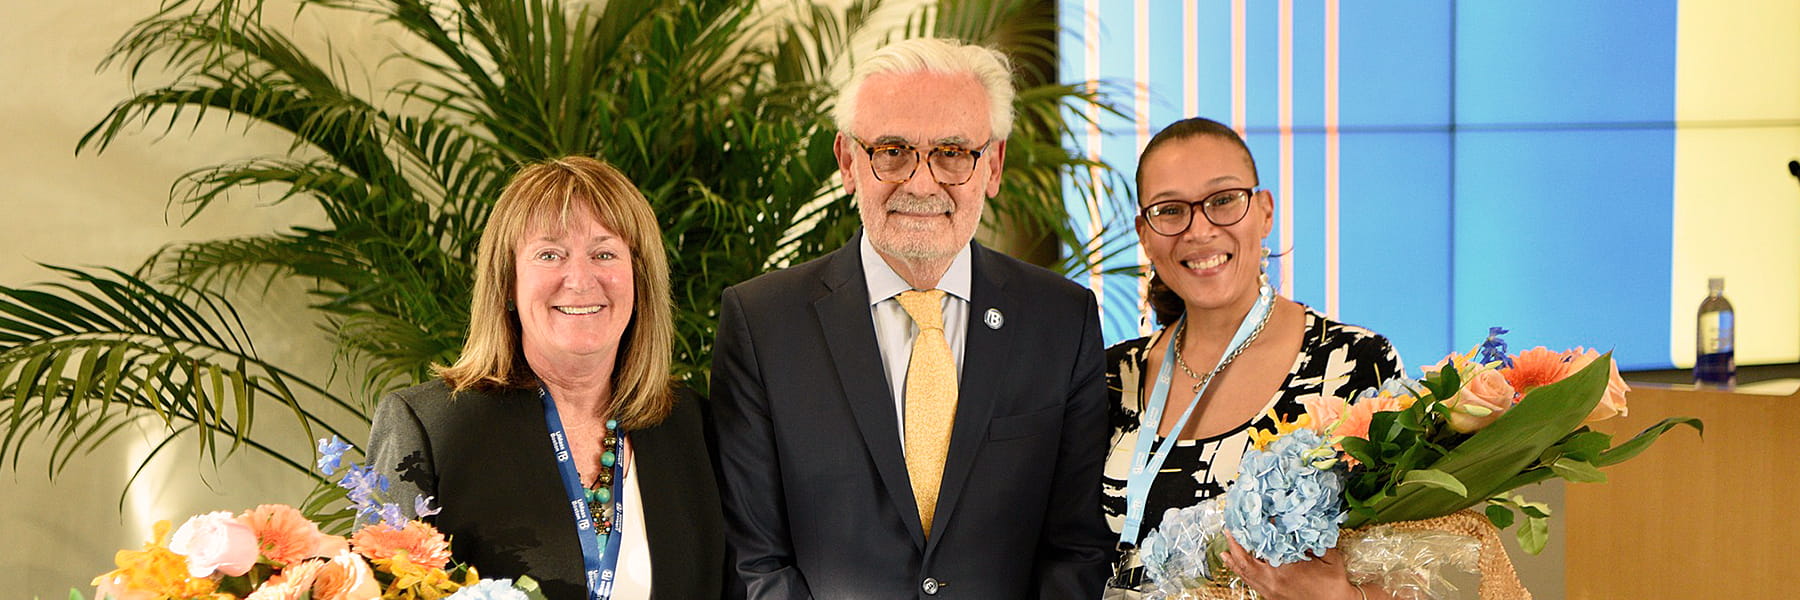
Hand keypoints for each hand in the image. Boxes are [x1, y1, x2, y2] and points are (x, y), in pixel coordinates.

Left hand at [1222, 532, 1362, 599]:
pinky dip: (1243, 574)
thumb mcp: (1328, 555)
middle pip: (1245, 562)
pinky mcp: (1272, 597)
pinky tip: (1240, 568)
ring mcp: (1271, 591)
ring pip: (1246, 575)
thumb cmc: (1334, 583)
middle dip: (1234, 546)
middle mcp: (1274, 581)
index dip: (1254, 532)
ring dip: (1234, 562)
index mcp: (1285, 569)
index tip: (1251, 519)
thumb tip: (1301, 521)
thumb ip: (1314, 538)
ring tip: (1225, 552)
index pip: (1264, 546)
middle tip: (1229, 532)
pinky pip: (1251, 584)